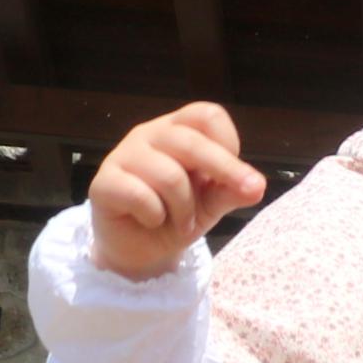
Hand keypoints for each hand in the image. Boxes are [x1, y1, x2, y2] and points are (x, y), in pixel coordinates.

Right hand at [85, 102, 263, 280]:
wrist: (141, 247)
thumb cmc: (178, 214)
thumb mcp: (212, 203)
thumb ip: (232, 191)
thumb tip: (257, 186)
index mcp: (178, 130)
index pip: (207, 115)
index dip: (229, 143)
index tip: (236, 174)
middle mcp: (149, 134)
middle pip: (190, 141)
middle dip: (225, 170)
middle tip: (247, 193)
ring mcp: (123, 155)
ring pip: (169, 176)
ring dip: (184, 208)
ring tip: (180, 221)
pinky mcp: (104, 182)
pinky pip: (139, 195)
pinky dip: (155, 215)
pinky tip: (152, 220)